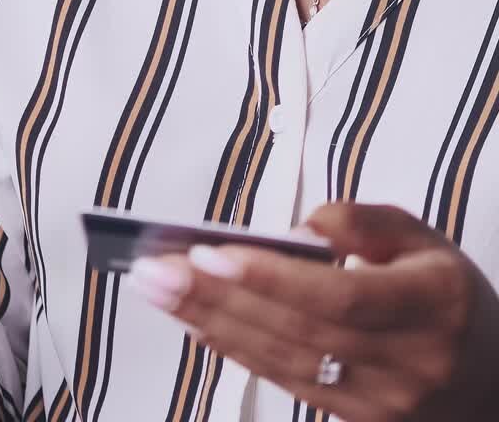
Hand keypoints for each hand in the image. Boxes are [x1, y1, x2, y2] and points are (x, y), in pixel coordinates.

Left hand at [127, 203, 498, 420]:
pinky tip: (198, 321)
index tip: (212, 251)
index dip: (271, 277)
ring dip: (212, 323)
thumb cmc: (446, 297)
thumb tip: (302, 229)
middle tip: (157, 268)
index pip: (339, 296)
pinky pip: (284, 382)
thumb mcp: (422, 239)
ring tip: (160, 288)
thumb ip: (364, 222)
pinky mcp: (353, 421)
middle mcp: (406, 364)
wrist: (487, 379)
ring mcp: (379, 403)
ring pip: (282, 362)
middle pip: (298, 332)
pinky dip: (234, 349)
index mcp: (431, 307)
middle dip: (218, 298)